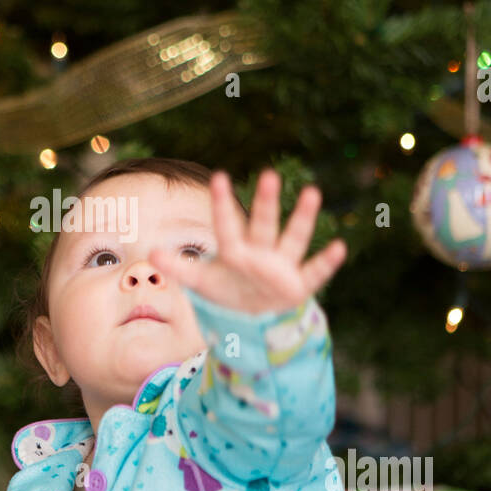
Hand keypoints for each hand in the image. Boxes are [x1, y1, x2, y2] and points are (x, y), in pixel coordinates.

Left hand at [149, 169, 346, 314]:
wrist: (254, 317)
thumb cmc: (228, 290)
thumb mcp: (202, 282)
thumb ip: (179, 267)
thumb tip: (149, 254)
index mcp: (237, 248)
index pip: (227, 223)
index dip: (222, 204)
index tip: (218, 176)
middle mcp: (261, 251)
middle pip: (263, 223)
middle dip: (266, 202)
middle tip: (269, 174)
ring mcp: (281, 266)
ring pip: (293, 238)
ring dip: (303, 218)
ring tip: (313, 192)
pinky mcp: (298, 285)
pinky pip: (315, 272)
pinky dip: (327, 262)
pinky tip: (340, 247)